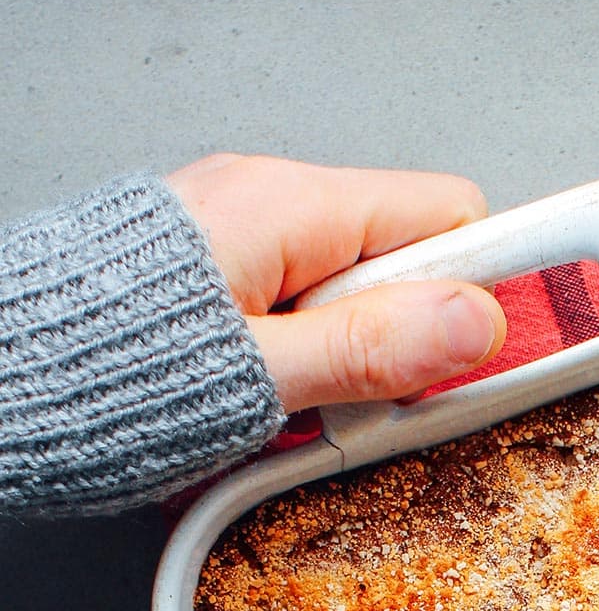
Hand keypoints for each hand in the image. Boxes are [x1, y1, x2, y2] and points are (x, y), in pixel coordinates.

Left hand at [167, 154, 506, 412]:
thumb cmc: (94, 366)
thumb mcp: (254, 375)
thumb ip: (365, 350)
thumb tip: (469, 322)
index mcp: (287, 205)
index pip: (445, 215)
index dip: (475, 289)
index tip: (491, 353)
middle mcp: (267, 197)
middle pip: (400, 262)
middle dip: (397, 343)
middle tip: (360, 406)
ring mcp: (239, 228)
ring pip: (349, 292)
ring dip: (345, 361)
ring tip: (293, 412)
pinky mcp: (215, 265)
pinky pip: (297, 303)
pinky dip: (300, 357)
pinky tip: (266, 399)